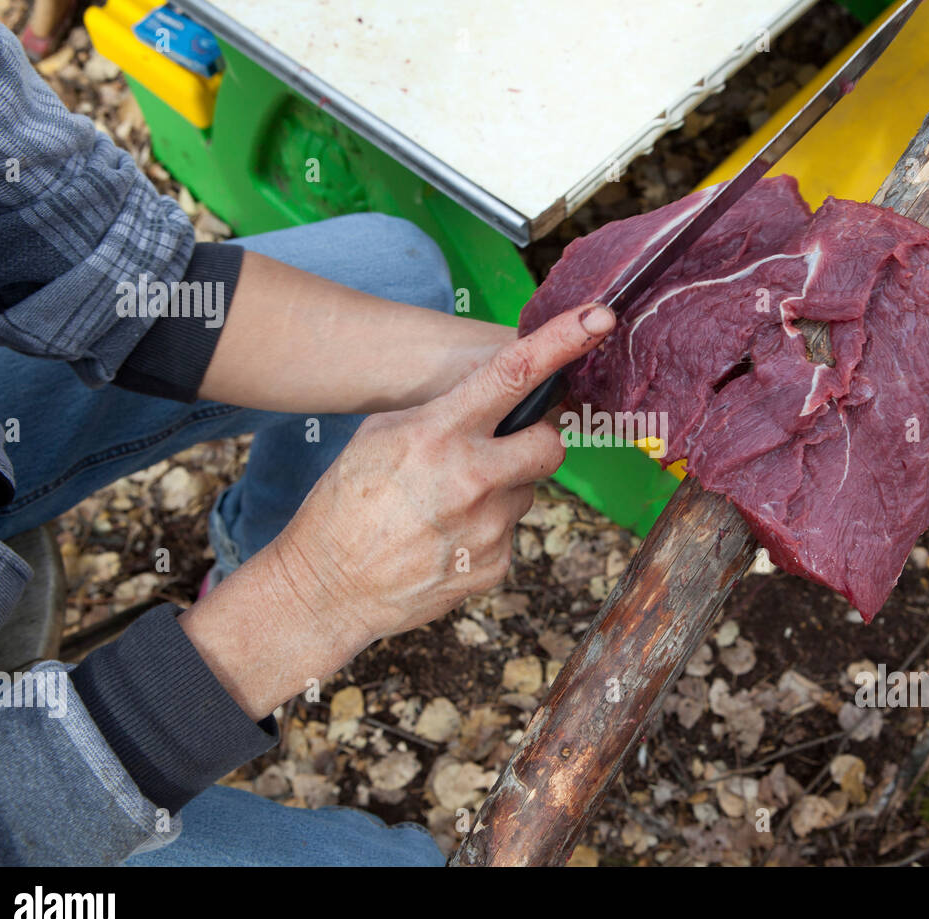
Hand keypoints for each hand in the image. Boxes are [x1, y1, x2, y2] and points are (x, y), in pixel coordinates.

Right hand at [180, 302, 615, 717]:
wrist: (328, 589)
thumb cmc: (345, 504)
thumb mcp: (379, 436)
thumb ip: (441, 411)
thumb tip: (494, 396)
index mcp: (440, 434)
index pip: (514, 376)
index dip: (563, 343)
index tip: (599, 318)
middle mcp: (474, 479)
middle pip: (551, 443)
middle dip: (534, 441)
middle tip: (499, 450)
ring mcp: (490, 527)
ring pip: (527, 490)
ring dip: (501, 489)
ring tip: (448, 504)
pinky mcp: (497, 565)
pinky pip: (511, 531)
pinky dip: (487, 529)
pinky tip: (446, 537)